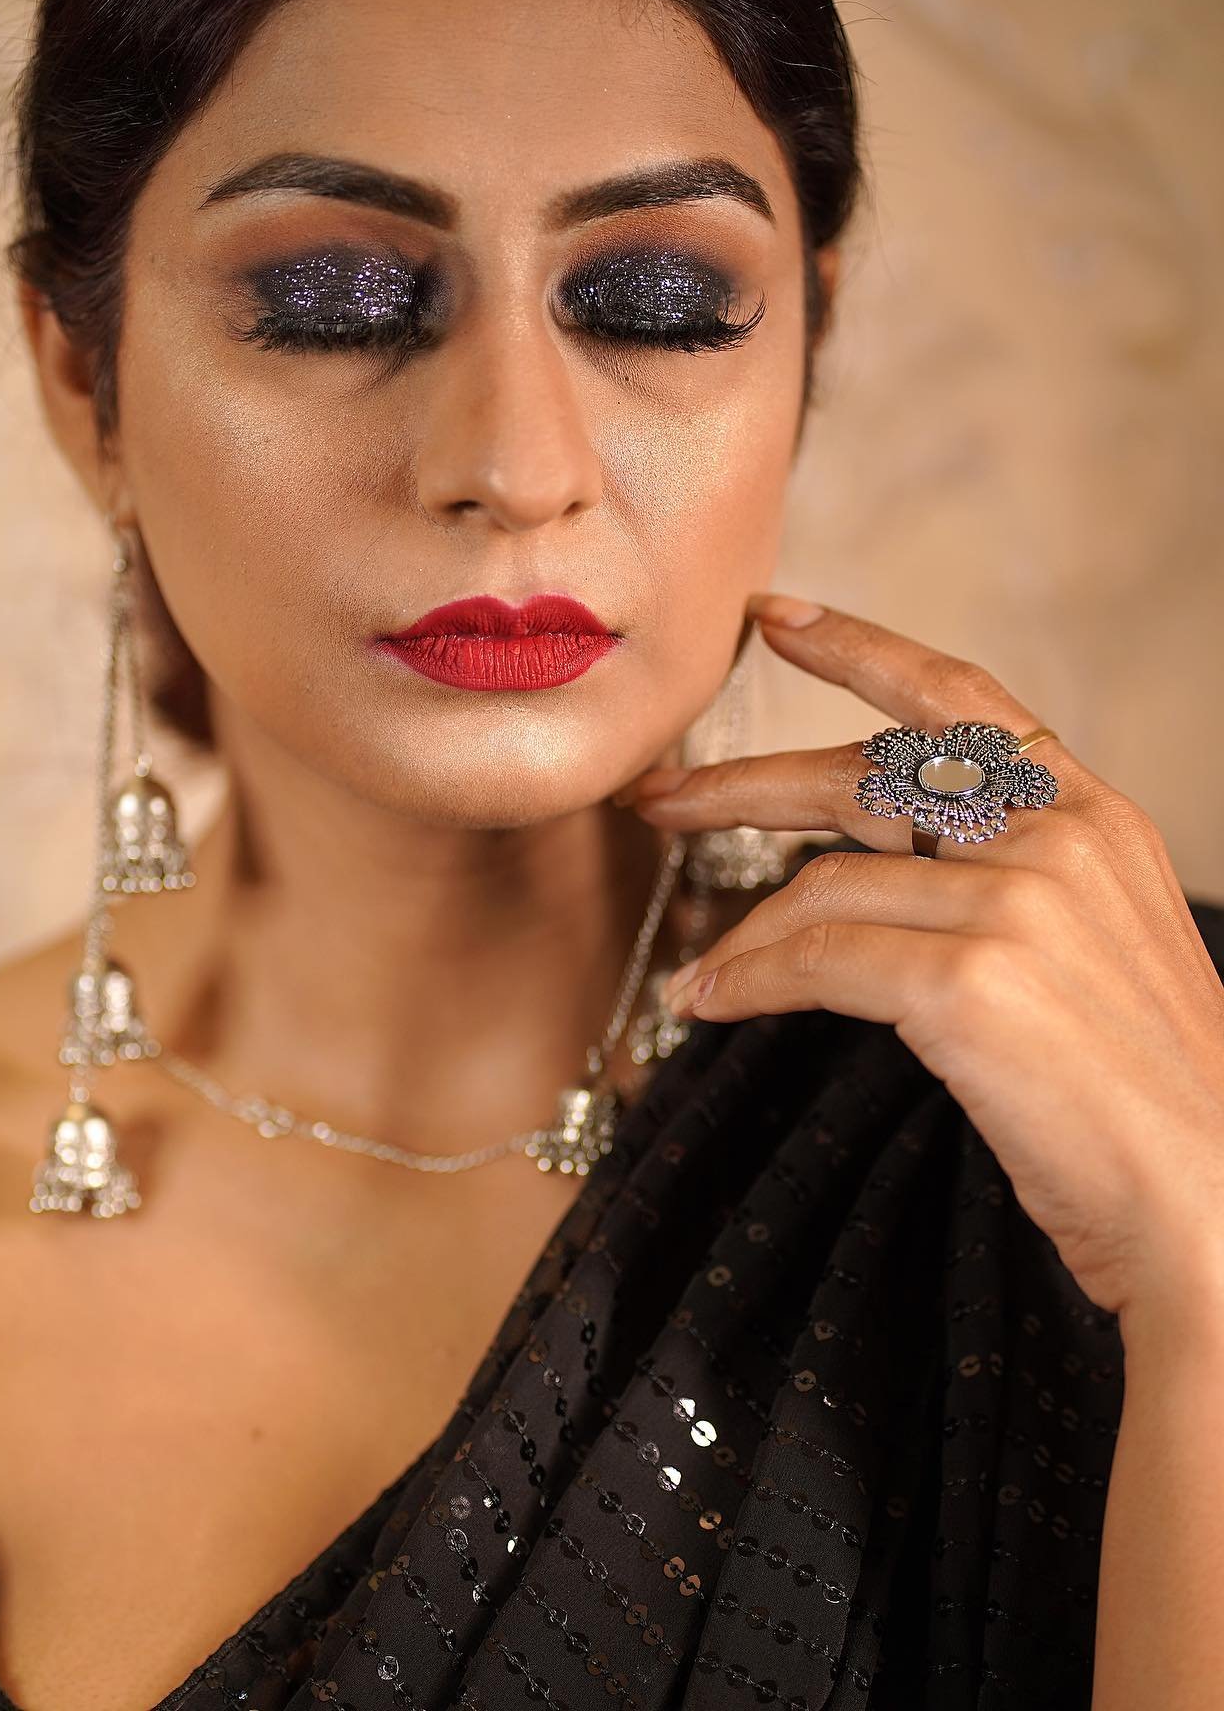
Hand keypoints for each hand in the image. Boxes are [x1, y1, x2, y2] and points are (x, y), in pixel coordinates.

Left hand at [618, 593, 1223, 1323]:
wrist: (1213, 1210)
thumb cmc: (1143, 1102)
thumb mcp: (1099, 953)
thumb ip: (1011, 885)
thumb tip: (871, 874)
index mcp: (1096, 818)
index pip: (960, 700)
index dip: (860, 649)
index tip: (777, 618)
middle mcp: (1059, 837)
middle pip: (862, 774)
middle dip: (743, 784)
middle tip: (660, 797)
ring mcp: (1017, 904)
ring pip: (822, 884)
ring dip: (740, 934)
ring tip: (699, 974)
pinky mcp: (970, 979)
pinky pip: (812, 958)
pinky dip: (745, 981)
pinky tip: (708, 1003)